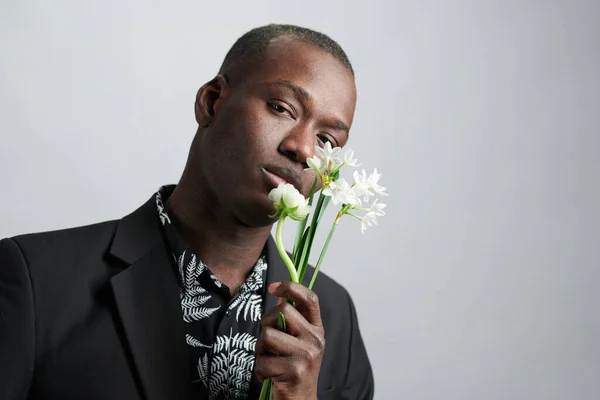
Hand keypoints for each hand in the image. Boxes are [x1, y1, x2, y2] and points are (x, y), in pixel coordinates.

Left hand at [255, 281, 324, 399]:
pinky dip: (260, 369)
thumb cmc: (294, 368)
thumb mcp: (299, 341)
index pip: (310, 298)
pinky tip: (270, 375)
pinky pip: (262, 359)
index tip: (274, 288)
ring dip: (260, 349)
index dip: (291, 287)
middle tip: (269, 342)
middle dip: (267, 323)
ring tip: (270, 360)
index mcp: (317, 329)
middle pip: (282, 311)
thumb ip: (292, 320)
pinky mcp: (294, 371)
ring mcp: (306, 355)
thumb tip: (279, 296)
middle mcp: (316, 339)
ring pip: (267, 335)